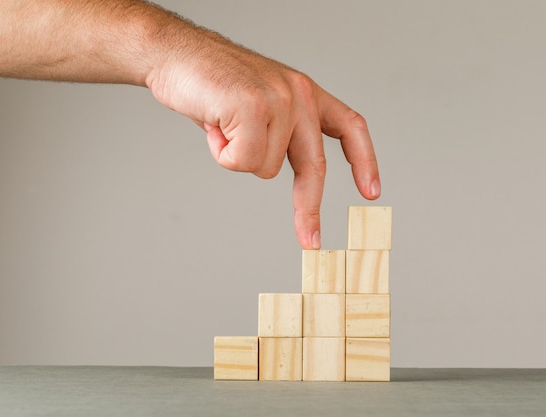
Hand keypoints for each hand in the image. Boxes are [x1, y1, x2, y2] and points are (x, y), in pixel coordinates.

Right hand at [147, 26, 380, 248]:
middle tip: (309, 239)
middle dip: (308, 208)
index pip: (349, 126)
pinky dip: (222, 153)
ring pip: (266, 168)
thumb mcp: (257, 106)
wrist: (175, 53)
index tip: (371, 192)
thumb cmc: (211, 83)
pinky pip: (244, 161)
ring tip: (221, 126)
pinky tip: (213, 125)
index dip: (364, 161)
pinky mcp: (253, 106)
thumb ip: (277, 134)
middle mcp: (298, 93)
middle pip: (313, 165)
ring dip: (237, 157)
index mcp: (304, 92)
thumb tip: (277, 170)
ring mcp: (278, 99)